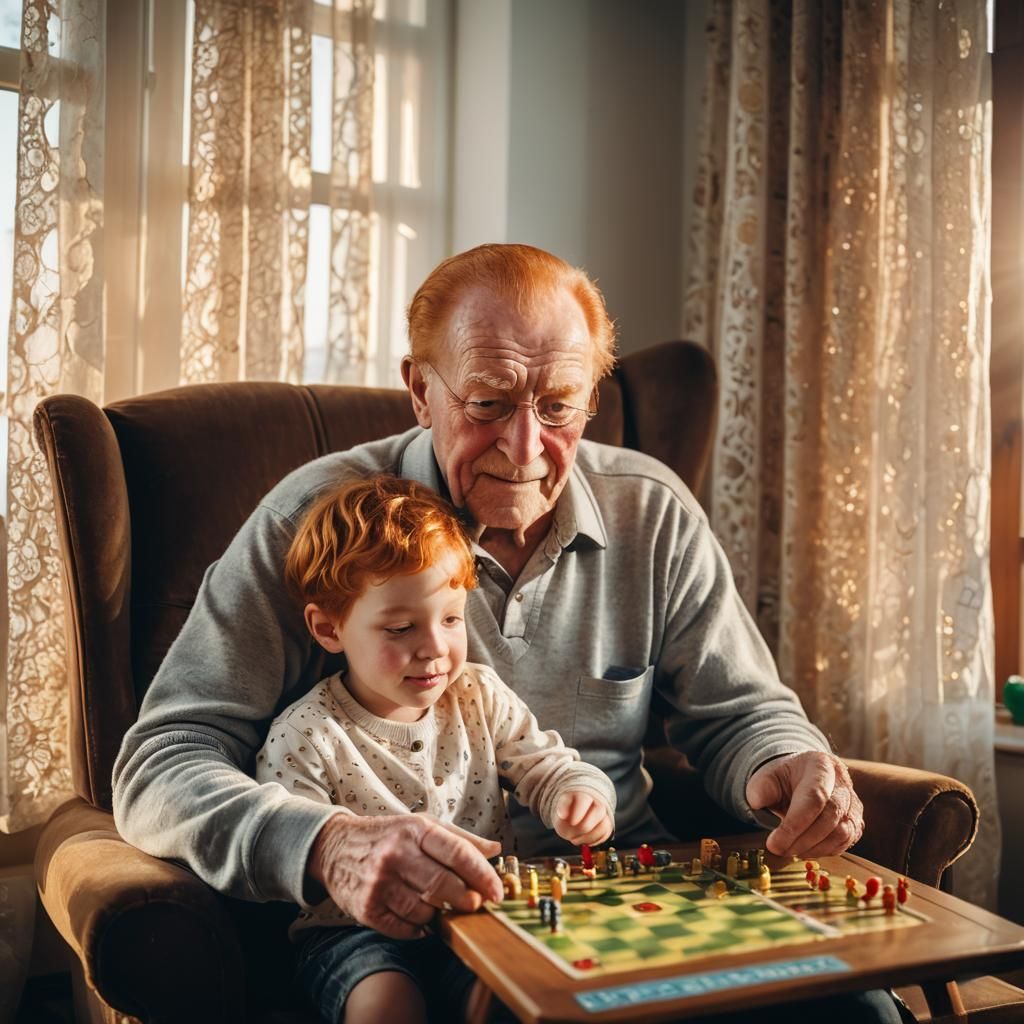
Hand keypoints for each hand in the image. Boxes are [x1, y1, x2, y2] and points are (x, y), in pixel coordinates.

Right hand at [307, 813, 502, 939]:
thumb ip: (460, 838)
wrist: (335, 847)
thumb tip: (496, 850)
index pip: (458, 853)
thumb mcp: (422, 826)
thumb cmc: (388, 836)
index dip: (482, 875)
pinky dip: (419, 928)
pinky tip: (418, 917)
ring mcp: (379, 883)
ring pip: (425, 911)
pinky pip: (405, 929)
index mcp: (415, 830)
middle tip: (475, 904)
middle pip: (443, 886)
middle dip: (466, 900)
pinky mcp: (366, 908)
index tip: (497, 892)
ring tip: (439, 905)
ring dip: (440, 914)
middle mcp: (396, 855)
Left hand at [553, 791, 613, 845]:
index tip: (572, 823)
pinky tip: (583, 840)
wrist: (572, 814)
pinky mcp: (607, 824)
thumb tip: (563, 815)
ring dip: (588, 837)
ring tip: (575, 840)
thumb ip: (561, 811)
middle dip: (584, 827)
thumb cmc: (566, 811)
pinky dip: (593, 841)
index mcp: (583, 793)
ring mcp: (604, 813)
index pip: (584, 799)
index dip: (579, 812)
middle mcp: (597, 800)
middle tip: (571, 835)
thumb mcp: (560, 810)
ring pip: (604, 825)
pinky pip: (605, 834)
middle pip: (599, 810)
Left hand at [745, 751, 863, 858]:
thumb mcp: (768, 776)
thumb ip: (760, 786)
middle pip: (829, 817)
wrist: (802, 780)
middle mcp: (843, 784)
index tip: (774, 843)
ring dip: (812, 848)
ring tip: (789, 849)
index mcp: (822, 765)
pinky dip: (823, 851)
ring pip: (840, 833)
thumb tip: (757, 801)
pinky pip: (844, 843)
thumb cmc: (785, 779)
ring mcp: (853, 805)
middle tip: (778, 849)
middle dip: (802, 839)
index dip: (795, 824)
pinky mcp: (856, 824)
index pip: (814, 797)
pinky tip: (804, 850)